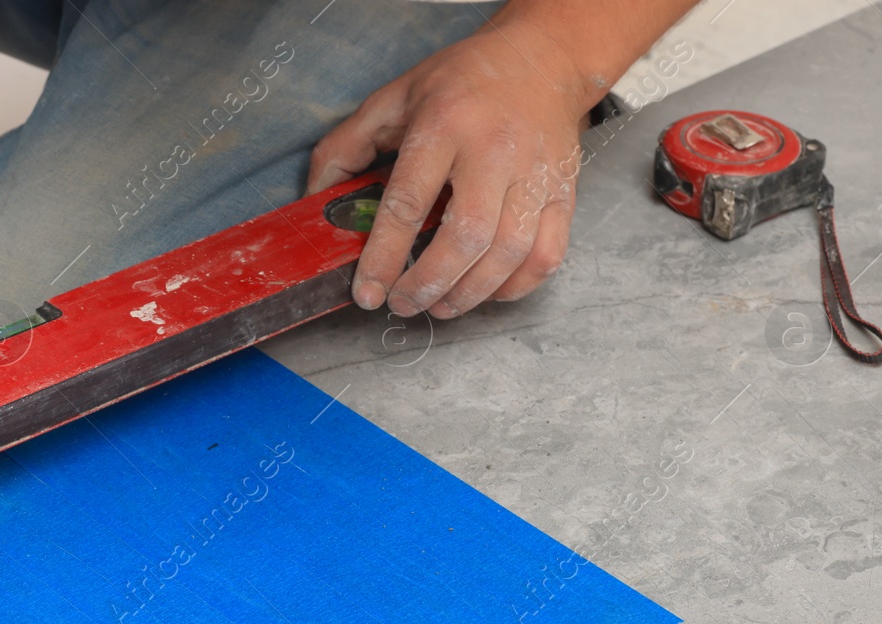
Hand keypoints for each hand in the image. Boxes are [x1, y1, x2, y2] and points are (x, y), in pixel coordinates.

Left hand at [309, 21, 593, 318]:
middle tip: (402, 304)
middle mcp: (495, 150)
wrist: (542, 57)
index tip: (367, 292)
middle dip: (428, 284)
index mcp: (445, 124)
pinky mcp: (564, 193)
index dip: (383, 257)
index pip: (408, 203)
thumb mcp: (393, 98)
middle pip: (465, 238)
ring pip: (508, 253)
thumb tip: (316, 199)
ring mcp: (536, 174)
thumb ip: (346, 147)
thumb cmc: (462, 81)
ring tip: (438, 306)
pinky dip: (515, 287)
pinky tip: (485, 292)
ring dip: (468, 294)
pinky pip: (546, 255)